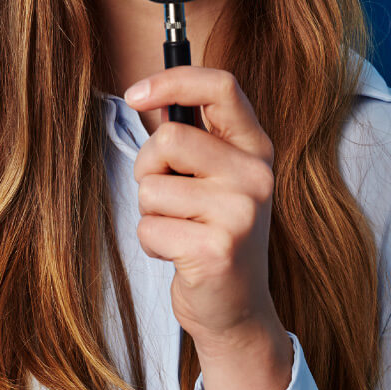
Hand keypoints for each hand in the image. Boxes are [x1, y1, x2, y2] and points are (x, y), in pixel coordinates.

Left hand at [124, 66, 290, 370]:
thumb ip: (193, 135)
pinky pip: (149, 226)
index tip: (134, 94)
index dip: (172, 80)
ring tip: (181, 230)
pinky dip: (152, 242)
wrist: (237, 309)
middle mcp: (256, 176)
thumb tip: (147, 93)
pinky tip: (180, 255)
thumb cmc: (212, 232)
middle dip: (149, 167)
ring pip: (151, 186)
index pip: (221, 86)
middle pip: (169, 138)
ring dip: (151, 211)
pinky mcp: (216, 250)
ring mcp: (240, 213)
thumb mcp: (217, 176)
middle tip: (169, 196)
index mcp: (255, 148)